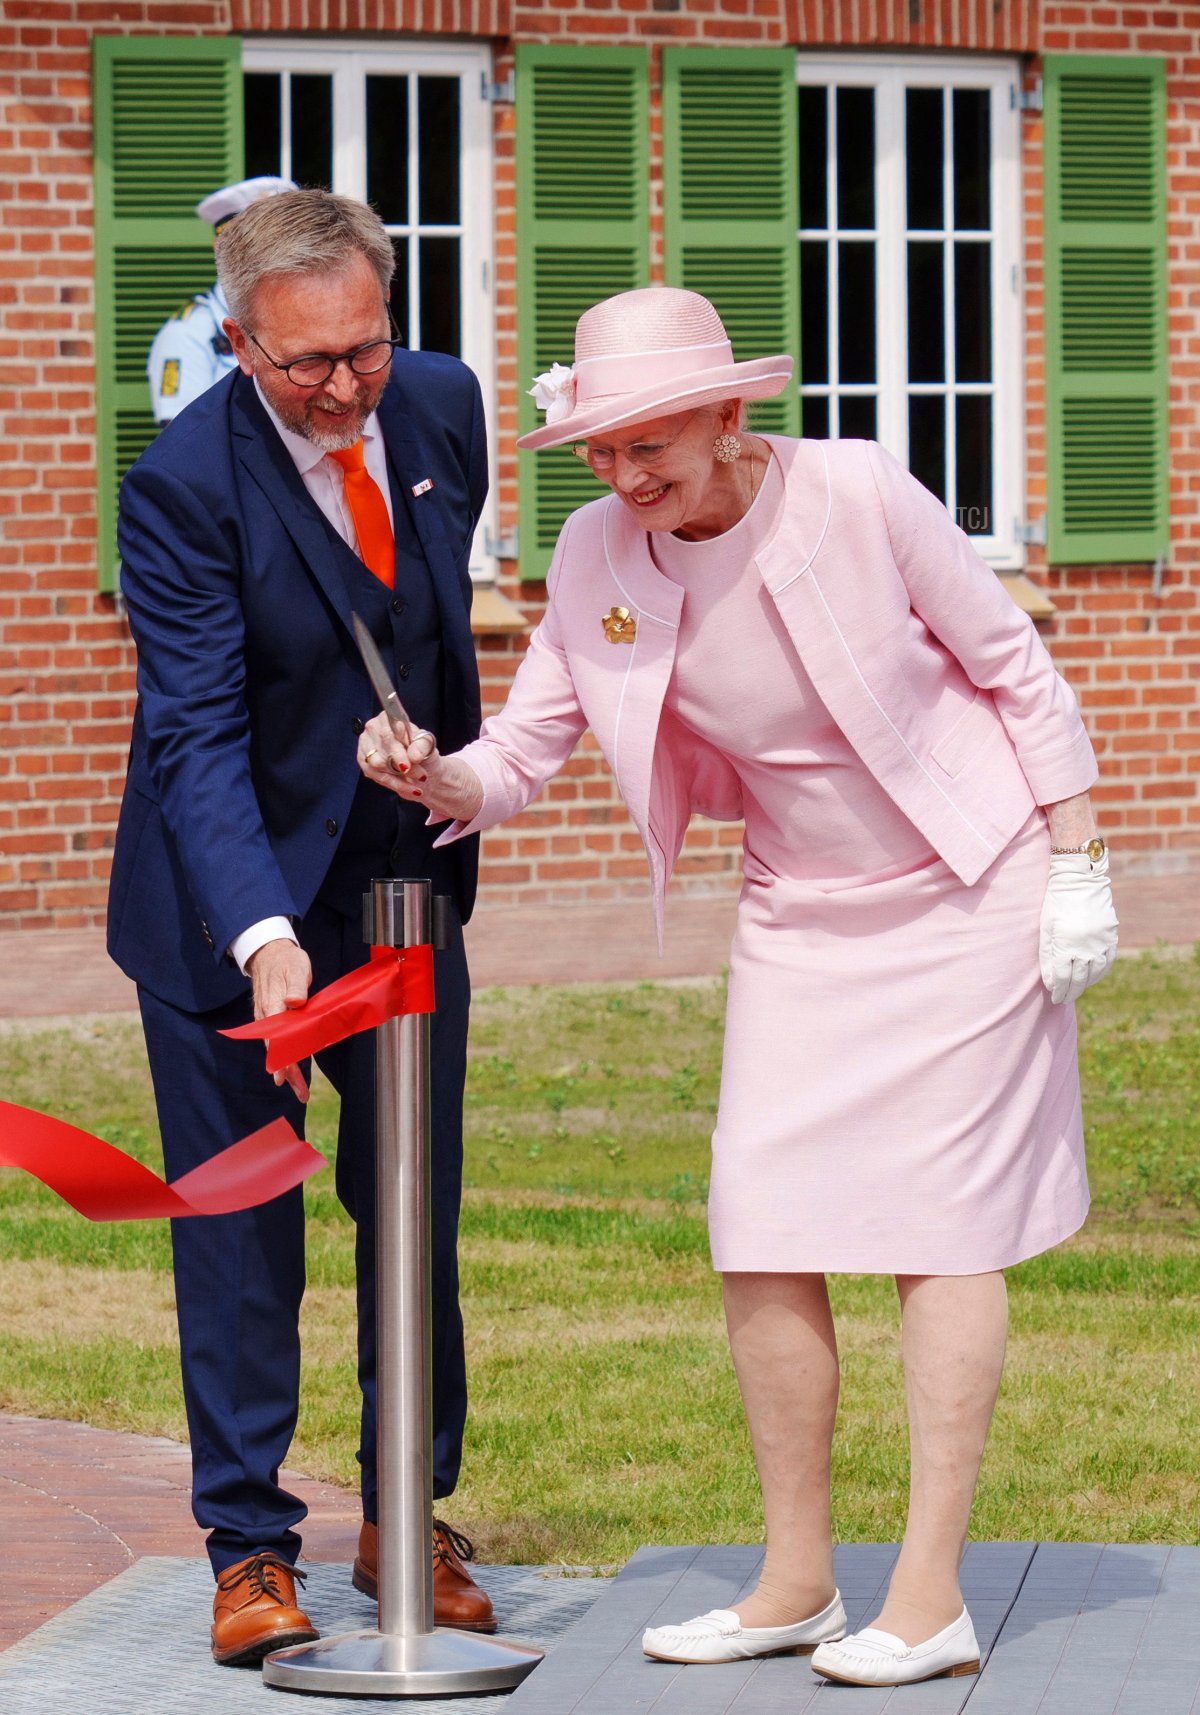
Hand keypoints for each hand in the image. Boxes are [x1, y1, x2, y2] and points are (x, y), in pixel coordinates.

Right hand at [246, 937, 311, 1101]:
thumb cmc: (285, 960)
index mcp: (273, 1005)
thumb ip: (296, 986)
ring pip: (276, 1049)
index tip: (283, 1076)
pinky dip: (286, 1056)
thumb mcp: (295, 967)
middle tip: (300, 1093)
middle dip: (287, 1072)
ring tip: (298, 1089)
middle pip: (276, 1050)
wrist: (269, 953)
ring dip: (287, 1069)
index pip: (276, 1038)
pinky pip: (278, 1042)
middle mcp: (267, 1016)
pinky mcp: (272, 1019)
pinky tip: (292, 1069)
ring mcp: (268, 1019)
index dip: (281, 1058)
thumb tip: (294, 1002)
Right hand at [357, 712, 483, 822]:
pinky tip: (410, 788)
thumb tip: (414, 756)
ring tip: (418, 782)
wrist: (421, 766)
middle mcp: (372, 729)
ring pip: (379, 766)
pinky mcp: (364, 763)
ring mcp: (365, 746)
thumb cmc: (421, 750)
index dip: (397, 751)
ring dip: (400, 778)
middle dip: (403, 767)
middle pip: (382, 752)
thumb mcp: (428, 744)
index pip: (388, 734)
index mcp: (387, 718)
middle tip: (421, 775)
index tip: (409, 764)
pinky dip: (396, 784)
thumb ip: (422, 746)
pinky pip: (377, 777)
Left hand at [1039, 851, 1117, 1003]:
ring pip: (1095, 973)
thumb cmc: (1056, 904)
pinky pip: (1108, 961)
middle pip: (1078, 979)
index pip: (1062, 978)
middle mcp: (1085, 948)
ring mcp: (1101, 943)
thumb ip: (1047, 956)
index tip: (1055, 999)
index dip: (1058, 991)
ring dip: (1086, 984)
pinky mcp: (1111, 936)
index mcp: (1065, 946)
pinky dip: (1100, 972)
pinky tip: (1092, 976)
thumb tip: (1050, 982)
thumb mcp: (1046, 929)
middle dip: (1071, 992)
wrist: (1081, 881)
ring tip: (1077, 989)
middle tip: (1064, 999)